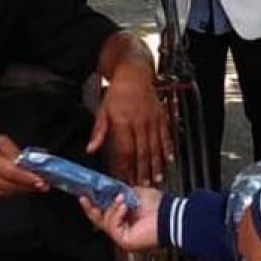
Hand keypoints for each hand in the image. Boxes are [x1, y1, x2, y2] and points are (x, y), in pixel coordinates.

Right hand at [0, 130, 46, 201]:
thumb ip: (14, 152)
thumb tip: (27, 164)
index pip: (12, 173)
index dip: (28, 179)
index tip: (42, 182)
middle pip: (10, 186)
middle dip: (28, 186)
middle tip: (42, 184)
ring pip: (6, 193)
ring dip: (20, 189)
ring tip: (30, 184)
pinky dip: (8, 191)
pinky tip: (12, 184)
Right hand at [79, 187, 162, 251]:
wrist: (169, 215)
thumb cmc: (158, 205)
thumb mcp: (135, 193)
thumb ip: (120, 192)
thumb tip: (108, 188)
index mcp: (125, 218)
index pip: (104, 213)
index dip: (94, 204)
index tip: (85, 194)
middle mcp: (123, 229)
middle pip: (99, 220)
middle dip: (91, 208)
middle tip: (84, 197)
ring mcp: (123, 236)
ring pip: (105, 222)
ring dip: (111, 208)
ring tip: (121, 199)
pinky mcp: (125, 241)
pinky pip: (113, 227)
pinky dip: (117, 214)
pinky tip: (124, 207)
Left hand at [88, 64, 171, 186]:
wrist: (134, 73)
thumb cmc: (117, 92)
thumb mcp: (103, 110)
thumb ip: (99, 132)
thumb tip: (90, 149)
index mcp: (123, 122)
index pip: (124, 150)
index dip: (125, 167)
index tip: (124, 180)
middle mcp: (139, 123)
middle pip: (142, 152)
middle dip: (142, 172)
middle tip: (142, 186)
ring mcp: (152, 120)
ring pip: (155, 147)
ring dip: (156, 165)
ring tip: (156, 179)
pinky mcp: (161, 117)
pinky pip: (166, 136)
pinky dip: (168, 149)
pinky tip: (169, 160)